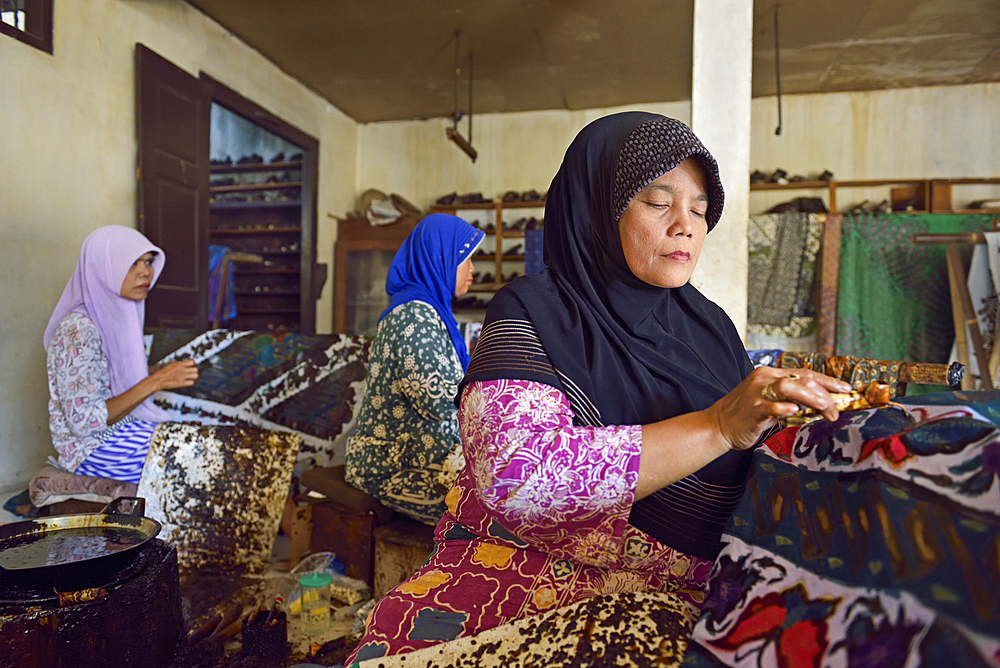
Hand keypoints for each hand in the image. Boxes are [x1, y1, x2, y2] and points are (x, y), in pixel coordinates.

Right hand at [150, 359, 198, 390]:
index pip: (192, 362)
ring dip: (193, 377)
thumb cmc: (162, 373)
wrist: (157, 380)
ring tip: (190, 377)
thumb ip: (179, 365)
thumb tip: (185, 364)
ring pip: (196, 376)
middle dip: (194, 371)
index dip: (192, 365)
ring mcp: (182, 376)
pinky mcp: (181, 383)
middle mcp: (181, 369)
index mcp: (178, 364)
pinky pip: (192, 382)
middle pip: (196, 369)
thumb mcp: (171, 365)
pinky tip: (186, 382)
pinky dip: (190, 382)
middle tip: (190, 373)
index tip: (190, 367)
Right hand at [706, 367, 852, 450]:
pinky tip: (795, 411)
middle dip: (825, 394)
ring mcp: (757, 393)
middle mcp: (764, 379)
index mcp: (769, 374)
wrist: (718, 426)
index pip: (804, 373)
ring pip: (789, 386)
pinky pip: (770, 406)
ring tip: (825, 410)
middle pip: (801, 379)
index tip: (845, 389)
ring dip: (811, 398)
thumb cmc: (747, 416)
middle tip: (837, 410)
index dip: (827, 381)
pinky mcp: (752, 409)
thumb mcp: (771, 403)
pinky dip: (784, 408)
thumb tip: (821, 406)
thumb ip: (791, 401)